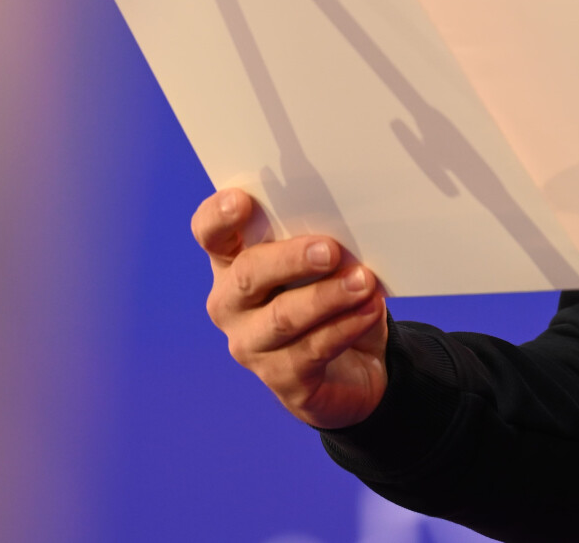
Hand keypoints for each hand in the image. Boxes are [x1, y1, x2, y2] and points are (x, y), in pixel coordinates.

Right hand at [192, 189, 389, 429]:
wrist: (355, 365)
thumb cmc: (330, 295)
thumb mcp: (326, 263)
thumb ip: (321, 242)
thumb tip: (346, 226)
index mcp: (233, 261)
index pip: (210, 233)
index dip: (219, 216)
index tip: (242, 200)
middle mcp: (231, 303)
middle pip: (248, 274)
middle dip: (290, 259)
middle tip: (330, 250)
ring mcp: (250, 344)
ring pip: (283, 317)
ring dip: (327, 297)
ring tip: (363, 282)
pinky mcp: (281, 379)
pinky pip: (312, 350)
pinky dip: (345, 327)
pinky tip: (369, 310)